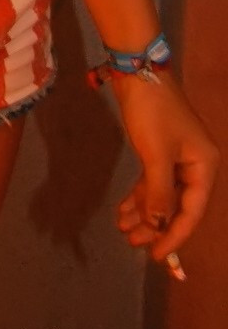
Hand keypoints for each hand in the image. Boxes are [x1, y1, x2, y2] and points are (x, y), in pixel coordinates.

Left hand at [113, 72, 218, 263]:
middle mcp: (196, 166)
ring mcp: (178, 158)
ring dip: (144, 212)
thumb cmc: (152, 113)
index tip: (155, 256)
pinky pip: (153, 181)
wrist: (137, 72)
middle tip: (131, 242)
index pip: (191, 212)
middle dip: (155, 225)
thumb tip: (159, 226)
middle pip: (177, 206)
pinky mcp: (161, 151)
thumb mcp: (155, 155)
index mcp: (204, 167)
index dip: (174, 236)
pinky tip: (124, 209)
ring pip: (162, 195)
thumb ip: (158, 193)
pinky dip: (140, 195)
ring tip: (123, 229)